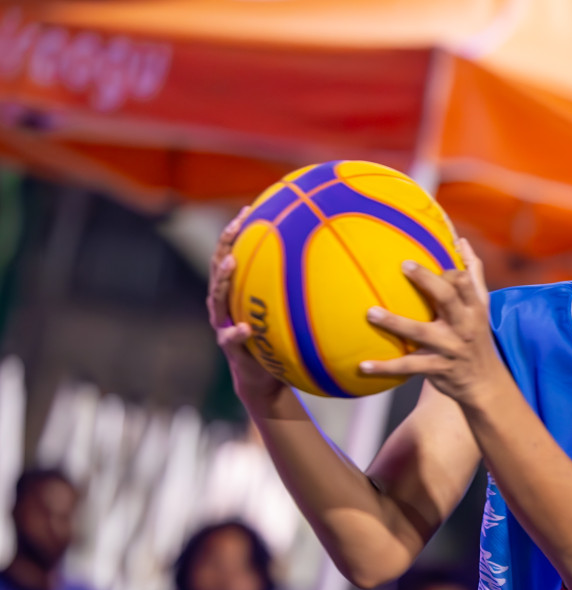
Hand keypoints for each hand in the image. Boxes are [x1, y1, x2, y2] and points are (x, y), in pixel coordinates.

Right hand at [207, 206, 285, 405]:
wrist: (265, 380)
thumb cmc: (281, 343)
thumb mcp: (291, 317)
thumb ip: (304, 296)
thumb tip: (337, 270)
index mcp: (240, 293)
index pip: (234, 254)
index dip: (238, 232)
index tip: (249, 209)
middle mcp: (226, 305)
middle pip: (219, 268)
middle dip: (225, 244)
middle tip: (236, 226)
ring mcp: (223, 325)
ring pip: (216, 298)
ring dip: (223, 279)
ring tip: (231, 263)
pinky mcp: (230, 349)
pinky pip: (230, 338)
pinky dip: (235, 332)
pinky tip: (244, 328)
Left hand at [359, 238, 507, 406]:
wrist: (484, 383)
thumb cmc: (477, 336)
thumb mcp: (482, 306)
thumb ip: (474, 274)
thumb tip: (462, 241)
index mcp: (474, 308)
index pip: (463, 281)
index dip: (446, 270)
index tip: (421, 263)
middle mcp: (464, 325)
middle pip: (447, 298)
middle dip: (427, 280)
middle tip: (404, 265)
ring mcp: (450, 347)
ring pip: (421, 332)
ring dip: (395, 323)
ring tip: (371, 313)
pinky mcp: (438, 368)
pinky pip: (409, 367)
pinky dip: (385, 367)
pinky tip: (362, 366)